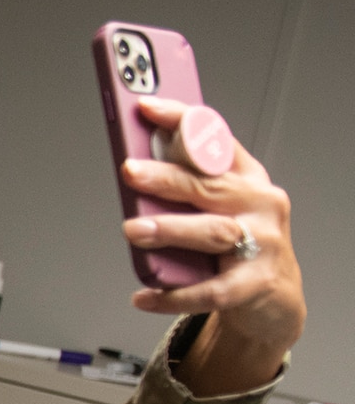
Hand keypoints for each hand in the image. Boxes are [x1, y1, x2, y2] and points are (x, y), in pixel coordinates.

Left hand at [120, 97, 303, 394]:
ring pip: (212, 232)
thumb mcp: (220, 206)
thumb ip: (187, 187)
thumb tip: (134, 168)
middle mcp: (259, 204)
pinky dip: (173, 294)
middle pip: (208, 186)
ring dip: (170, 229)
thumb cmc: (239, 240)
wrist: (274, 294)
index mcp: (248, 177)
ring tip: (134, 231)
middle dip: (167, 178)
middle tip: (130, 172)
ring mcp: (261, 243)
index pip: (215, 140)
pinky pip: (209, 290)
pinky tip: (144, 295)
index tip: (148, 108)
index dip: (183, 121)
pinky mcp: (252, 284)